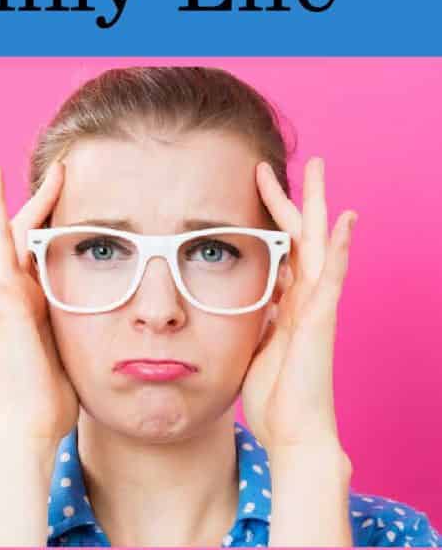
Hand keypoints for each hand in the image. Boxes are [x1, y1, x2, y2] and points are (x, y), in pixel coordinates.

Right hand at [0, 159, 78, 449]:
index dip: (54, 214)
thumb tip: (113, 311)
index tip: (69, 186)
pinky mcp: (2, 313)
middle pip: (21, 231)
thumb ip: (79, 319)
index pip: (43, 243)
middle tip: (41, 163)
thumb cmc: (56, 394)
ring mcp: (7, 300)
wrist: (35, 426)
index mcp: (37, 296)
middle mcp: (19, 292)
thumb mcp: (77, 341)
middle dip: (31, 195)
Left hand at [240, 157, 356, 456]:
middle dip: (299, 196)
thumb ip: (257, 316)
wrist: (293, 435)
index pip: (285, 245)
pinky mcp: (321, 321)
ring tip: (320, 170)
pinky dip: (339, 248)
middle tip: (301, 160)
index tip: (258, 180)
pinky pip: (332, 277)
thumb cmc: (275, 397)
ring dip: (319, 205)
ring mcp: (317, 306)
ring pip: (320, 243)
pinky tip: (345, 221)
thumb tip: (249, 295)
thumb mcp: (256, 344)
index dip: (273, 212)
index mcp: (290, 301)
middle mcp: (306, 297)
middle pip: (304, 234)